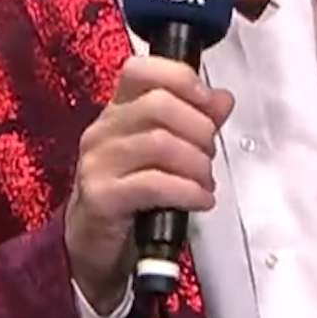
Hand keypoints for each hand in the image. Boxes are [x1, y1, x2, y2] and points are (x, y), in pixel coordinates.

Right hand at [65, 56, 233, 311]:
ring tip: (205, 182)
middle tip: (209, 155)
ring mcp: (98, 163)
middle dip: (199, 129)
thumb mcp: (164, 154)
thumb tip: (223, 99)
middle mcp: (103, 131)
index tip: (208, 102)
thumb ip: (194, 121)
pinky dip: (188, 191)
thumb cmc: (130, 196)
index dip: (180, 78)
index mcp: (117, 111)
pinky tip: (199, 200)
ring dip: (197, 164)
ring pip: (160, 143)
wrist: (93, 247)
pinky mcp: (102, 197)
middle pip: (159, 105)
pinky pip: (154, 184)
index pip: (140, 70)